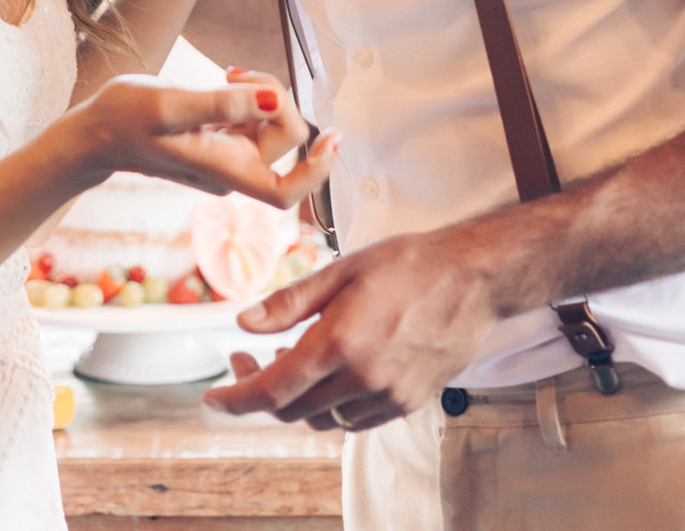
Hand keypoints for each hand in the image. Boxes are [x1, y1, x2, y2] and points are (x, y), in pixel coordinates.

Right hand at [75, 71, 338, 208]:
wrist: (95, 132)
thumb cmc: (124, 118)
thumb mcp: (171, 104)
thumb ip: (223, 104)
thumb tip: (277, 100)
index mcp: (224, 171)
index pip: (286, 190)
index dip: (316, 170)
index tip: (332, 138)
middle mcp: (232, 170)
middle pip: (284, 139)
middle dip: (275, 98)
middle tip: (236, 74)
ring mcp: (226, 156)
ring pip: (270, 123)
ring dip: (260, 92)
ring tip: (225, 74)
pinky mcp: (219, 140)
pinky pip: (253, 117)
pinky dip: (248, 95)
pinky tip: (223, 79)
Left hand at [203, 228, 499, 430]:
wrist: (473, 280)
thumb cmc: (408, 264)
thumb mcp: (342, 270)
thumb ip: (290, 303)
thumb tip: (243, 323)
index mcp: (340, 342)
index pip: (271, 389)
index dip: (234, 398)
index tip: (211, 398)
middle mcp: (362, 378)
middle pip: (292, 409)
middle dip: (258, 391)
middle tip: (245, 358)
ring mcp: (387, 396)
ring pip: (321, 418)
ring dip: (296, 398)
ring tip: (291, 358)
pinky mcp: (406, 403)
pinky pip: (353, 419)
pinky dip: (330, 404)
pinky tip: (330, 372)